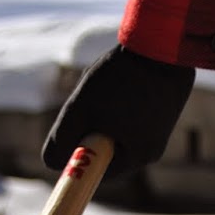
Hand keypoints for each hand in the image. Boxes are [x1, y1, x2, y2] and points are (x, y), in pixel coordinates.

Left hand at [42, 44, 194, 178]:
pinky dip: (121, 104)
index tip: (67, 139)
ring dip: (105, 115)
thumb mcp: (80, 109)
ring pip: (119, 133)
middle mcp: (154, 149)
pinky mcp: (164, 111)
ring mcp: (161, 130)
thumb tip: (50, 164)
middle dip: (92, 131)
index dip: (79, 158)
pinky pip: (134, 118)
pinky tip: (122, 81)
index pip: (99, 172)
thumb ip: (61, 140)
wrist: (163, 42)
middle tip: (84, 104)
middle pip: (109, 152)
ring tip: (108, 86)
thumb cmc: (121, 77)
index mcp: (138, 157)